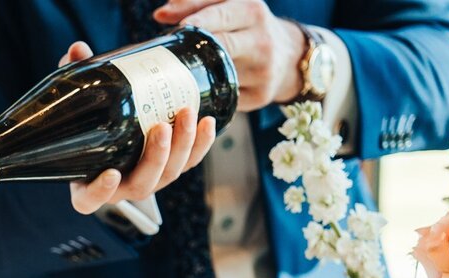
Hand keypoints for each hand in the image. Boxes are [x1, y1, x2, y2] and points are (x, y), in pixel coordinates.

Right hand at [61, 41, 215, 214]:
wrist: (114, 123)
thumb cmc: (89, 121)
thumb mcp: (80, 100)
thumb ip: (75, 79)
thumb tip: (77, 50)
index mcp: (88, 184)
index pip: (89, 200)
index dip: (100, 191)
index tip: (111, 174)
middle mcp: (119, 188)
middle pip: (141, 186)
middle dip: (156, 157)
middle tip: (161, 127)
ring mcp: (148, 180)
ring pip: (168, 175)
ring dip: (182, 146)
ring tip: (187, 114)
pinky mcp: (170, 168)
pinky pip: (188, 163)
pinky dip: (200, 145)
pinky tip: (208, 122)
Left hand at [154, 0, 304, 110]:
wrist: (288, 55)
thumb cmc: (247, 27)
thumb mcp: (229, 7)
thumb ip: (195, 4)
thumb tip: (160, 15)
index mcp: (252, 11)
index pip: (223, 15)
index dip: (200, 22)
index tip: (181, 28)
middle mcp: (262, 41)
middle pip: (223, 46)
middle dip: (198, 50)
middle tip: (174, 55)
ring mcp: (263, 71)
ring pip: (222, 76)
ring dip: (198, 77)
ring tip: (181, 75)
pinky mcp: (261, 95)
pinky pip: (226, 97)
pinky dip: (209, 96)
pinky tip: (197, 93)